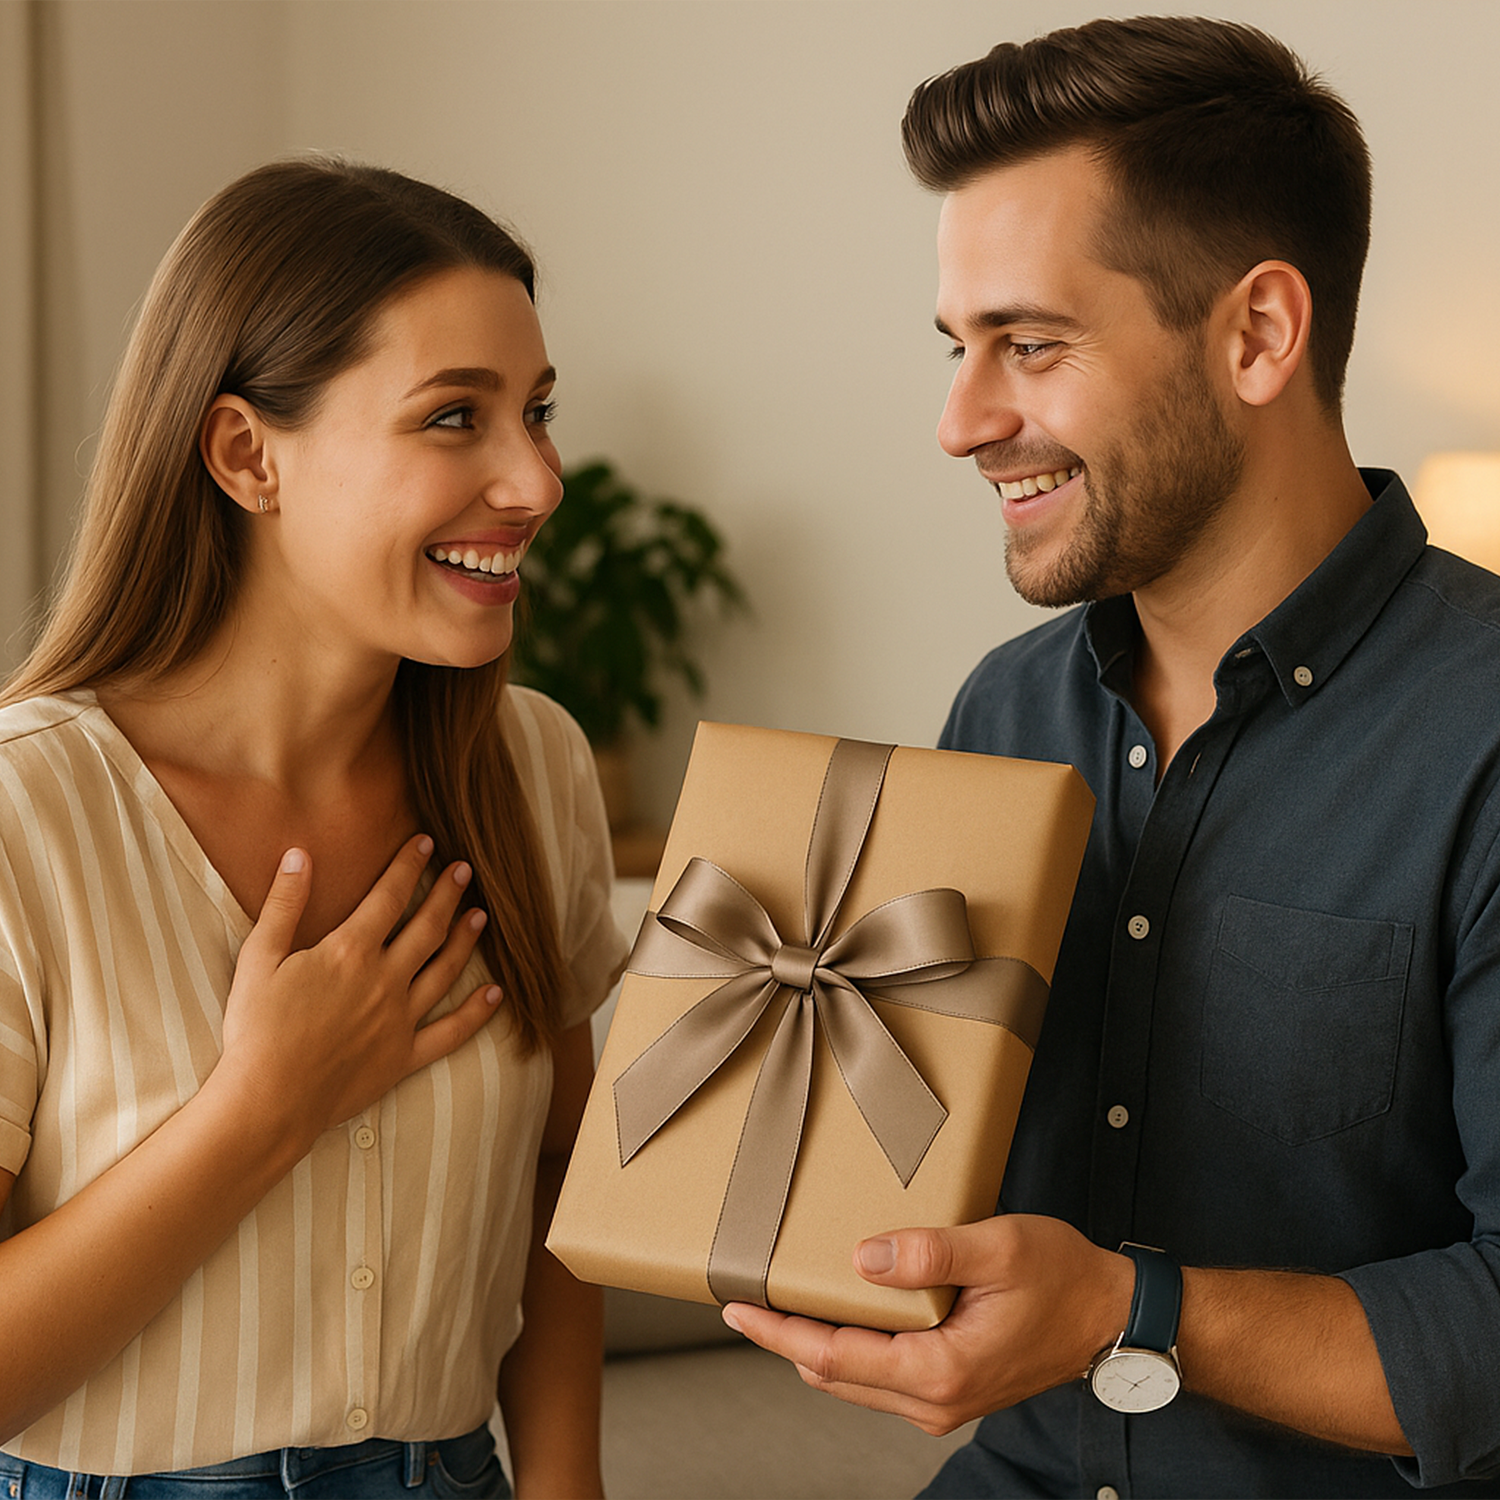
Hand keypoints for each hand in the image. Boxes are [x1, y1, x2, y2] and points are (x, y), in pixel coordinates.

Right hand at [220, 834, 500, 1132]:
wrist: (268, 1101)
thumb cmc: (255, 1030)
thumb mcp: (259, 959)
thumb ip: (284, 905)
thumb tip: (298, 855)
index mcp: (350, 952)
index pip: (389, 896)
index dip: (409, 866)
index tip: (427, 842)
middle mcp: (384, 980)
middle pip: (427, 928)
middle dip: (448, 895)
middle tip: (465, 870)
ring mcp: (399, 1020)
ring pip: (445, 971)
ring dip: (466, 941)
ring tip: (481, 916)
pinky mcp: (403, 1057)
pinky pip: (450, 1032)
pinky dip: (476, 1013)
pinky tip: (495, 994)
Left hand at [721, 1215, 1133, 1433]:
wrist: (1111, 1313)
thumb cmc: (1062, 1278)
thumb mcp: (998, 1248)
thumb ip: (930, 1253)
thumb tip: (862, 1258)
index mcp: (941, 1369)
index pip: (836, 1356)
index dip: (780, 1331)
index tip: (739, 1308)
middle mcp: (936, 1399)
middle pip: (835, 1374)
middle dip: (785, 1338)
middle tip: (744, 1300)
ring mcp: (943, 1400)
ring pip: (855, 1380)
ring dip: (813, 1345)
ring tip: (779, 1304)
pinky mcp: (950, 1388)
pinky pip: (881, 1376)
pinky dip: (849, 1349)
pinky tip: (838, 1314)